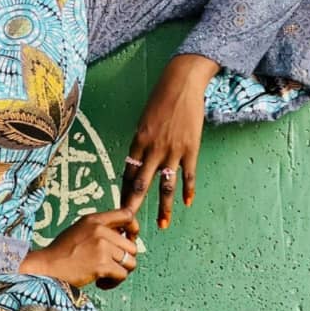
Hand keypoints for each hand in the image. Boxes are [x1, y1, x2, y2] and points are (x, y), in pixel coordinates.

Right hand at [19, 208, 138, 287]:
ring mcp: (101, 247)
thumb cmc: (62, 252)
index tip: (130, 238)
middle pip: (132, 245)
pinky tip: (100, 283)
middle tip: (111, 265)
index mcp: (94, 219)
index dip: (134, 228)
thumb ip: (100, 229)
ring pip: (130, 262)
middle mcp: (100, 230)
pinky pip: (122, 275)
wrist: (47, 267)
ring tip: (105, 275)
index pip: (127, 215)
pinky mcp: (102, 264)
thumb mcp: (80, 230)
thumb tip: (125, 235)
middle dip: (125, 259)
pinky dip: (113, 283)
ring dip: (120, 272)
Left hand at [121, 54, 218, 228]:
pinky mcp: (190, 149)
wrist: (182, 84)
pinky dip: (188, 190)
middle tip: (129, 226)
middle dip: (134, 207)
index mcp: (138, 141)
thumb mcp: (144, 119)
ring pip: (165, 185)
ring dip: (163, 207)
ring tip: (161, 224)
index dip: (123, 192)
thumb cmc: (161, 98)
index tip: (119, 208)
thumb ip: (142, 141)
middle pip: (141, 184)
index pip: (128, 173)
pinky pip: (188, 174)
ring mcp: (172, 150)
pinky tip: (187, 203)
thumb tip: (139, 159)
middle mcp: (153, 149)